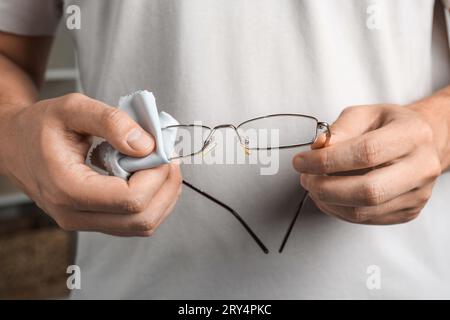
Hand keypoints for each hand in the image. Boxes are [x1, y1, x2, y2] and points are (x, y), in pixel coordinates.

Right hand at [0, 93, 181, 235]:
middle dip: (165, 187)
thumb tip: (147, 146)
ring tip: (162, 165)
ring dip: (162, 196)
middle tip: (169, 158)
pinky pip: (133, 222)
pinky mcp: (92, 220)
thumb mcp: (73, 108)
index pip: (130, 199)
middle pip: (141, 220)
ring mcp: (83, 222)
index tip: (162, 150)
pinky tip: (150, 177)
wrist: (15, 144)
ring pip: (141, 226)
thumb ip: (111, 122)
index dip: (156, 175)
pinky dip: (152, 201)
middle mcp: (74, 214)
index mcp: (67, 188)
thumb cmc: (40, 125)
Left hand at [293, 104, 442, 224]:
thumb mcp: (364, 114)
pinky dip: (338, 210)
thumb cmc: (389, 127)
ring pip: (363, 211)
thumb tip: (317, 147)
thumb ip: (340, 129)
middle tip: (305, 179)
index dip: (327, 160)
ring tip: (314, 186)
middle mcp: (421, 167)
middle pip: (368, 190)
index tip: (301, 161)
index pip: (366, 153)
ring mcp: (417, 194)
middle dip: (325, 188)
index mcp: (412, 135)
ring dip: (328, 201)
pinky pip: (365, 219)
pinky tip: (329, 196)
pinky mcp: (408, 212)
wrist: (421, 143)